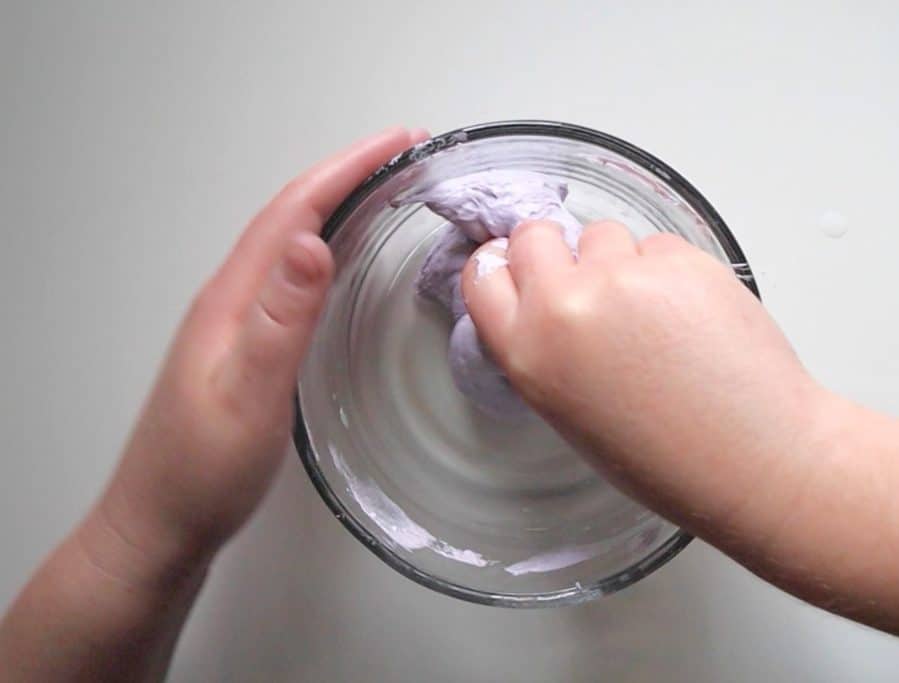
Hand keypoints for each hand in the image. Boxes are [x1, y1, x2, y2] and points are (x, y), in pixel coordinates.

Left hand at [95, 127, 428, 581]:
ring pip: (289, 242)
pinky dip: (324, 247)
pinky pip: (289, 275)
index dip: (347, 169)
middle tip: (406, 154)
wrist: (159, 523)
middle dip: (348, 175)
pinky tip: (341, 259)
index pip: (293, 212)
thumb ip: (282, 320)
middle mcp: (231, 298)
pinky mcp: (243, 344)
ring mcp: (234, 320)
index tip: (400, 141)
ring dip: (337, 205)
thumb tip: (312, 240)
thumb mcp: (251, 396)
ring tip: (385, 188)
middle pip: (290, 215)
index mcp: (234, 299)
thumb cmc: (204, 471)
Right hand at [460, 220, 829, 546]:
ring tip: (651, 315)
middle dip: (557, 250)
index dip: (504, 266)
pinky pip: (658, 245)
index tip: (519, 268)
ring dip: (619, 260)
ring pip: (603, 233)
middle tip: (587, 282)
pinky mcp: (681, 261)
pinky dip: (668, 270)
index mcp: (528, 353)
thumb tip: (546, 299)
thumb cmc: (664, 457)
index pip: (483, 273)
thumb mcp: (568, 412)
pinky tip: (689, 317)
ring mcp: (626, 278)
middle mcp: (567, 306)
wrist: (751, 460)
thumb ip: (544, 347)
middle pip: (536, 234)